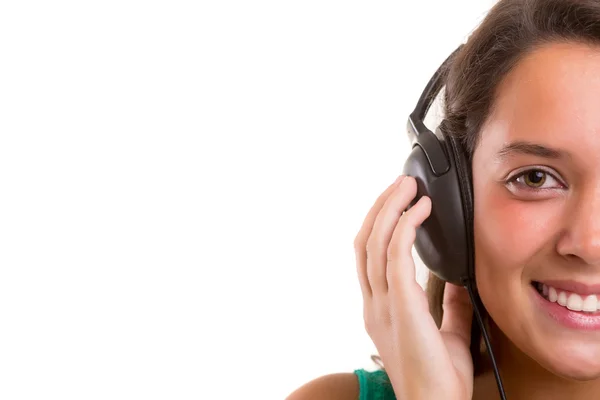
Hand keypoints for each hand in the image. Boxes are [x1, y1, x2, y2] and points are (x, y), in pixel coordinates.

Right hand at [354, 175, 474, 398]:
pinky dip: (405, 227)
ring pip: (375, 243)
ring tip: (408, 186)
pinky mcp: (401, 305)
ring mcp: (383, 304)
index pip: (368, 257)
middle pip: (365, 242)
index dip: (377, 225)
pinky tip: (420, 210)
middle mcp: (375, 303)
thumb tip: (459, 281)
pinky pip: (396, 256)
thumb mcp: (447, 334)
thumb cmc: (438, 379)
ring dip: (390, 209)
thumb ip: (449, 306)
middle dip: (379, 208)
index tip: (395, 203)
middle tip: (400, 184)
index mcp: (380, 309)